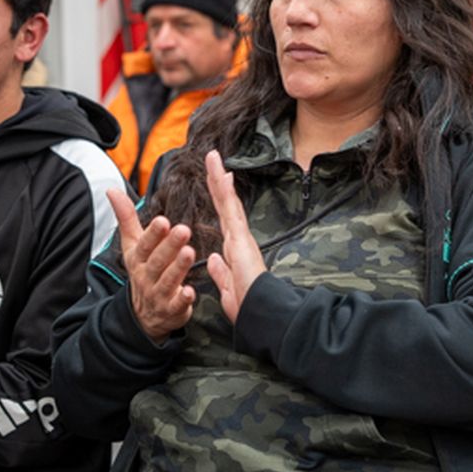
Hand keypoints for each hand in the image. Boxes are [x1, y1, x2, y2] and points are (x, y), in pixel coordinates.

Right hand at [108, 189, 195, 343]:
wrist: (142, 314)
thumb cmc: (142, 270)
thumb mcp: (131, 245)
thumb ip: (126, 218)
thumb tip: (111, 190)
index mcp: (138, 258)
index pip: (144, 245)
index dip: (153, 234)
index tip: (163, 220)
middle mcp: (147, 276)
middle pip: (158, 260)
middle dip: (169, 245)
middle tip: (183, 230)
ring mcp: (159, 294)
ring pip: (168, 280)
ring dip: (179, 267)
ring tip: (190, 252)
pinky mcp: (172, 310)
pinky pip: (177, 305)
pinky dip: (183, 299)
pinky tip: (191, 291)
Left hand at [204, 150, 266, 324]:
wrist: (260, 314)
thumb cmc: (248, 307)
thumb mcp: (228, 290)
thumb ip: (222, 274)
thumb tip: (216, 259)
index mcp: (234, 251)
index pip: (224, 219)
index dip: (219, 199)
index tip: (214, 181)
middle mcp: (239, 240)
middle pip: (226, 204)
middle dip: (218, 181)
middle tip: (212, 158)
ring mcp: (241, 237)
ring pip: (228, 202)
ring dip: (220, 179)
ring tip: (212, 157)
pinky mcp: (241, 239)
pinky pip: (231, 210)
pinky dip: (225, 192)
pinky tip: (222, 175)